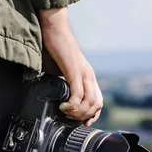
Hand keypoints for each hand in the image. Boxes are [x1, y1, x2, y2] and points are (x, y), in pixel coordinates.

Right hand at [38, 7, 103, 126]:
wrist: (53, 28)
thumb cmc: (53, 47)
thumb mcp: (59, 69)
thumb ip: (60, 81)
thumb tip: (52, 94)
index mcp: (87, 75)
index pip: (98, 101)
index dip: (91, 115)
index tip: (80, 123)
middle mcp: (89, 75)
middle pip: (96, 104)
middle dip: (83, 116)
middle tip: (68, 117)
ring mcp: (83, 73)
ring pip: (90, 102)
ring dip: (77, 113)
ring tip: (65, 112)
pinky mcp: (74, 71)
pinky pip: (78, 95)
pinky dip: (72, 105)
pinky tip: (63, 106)